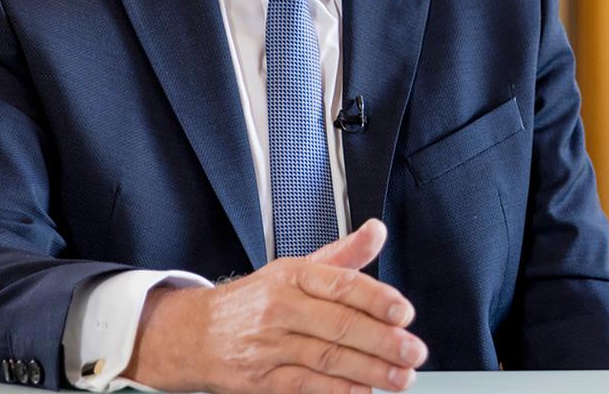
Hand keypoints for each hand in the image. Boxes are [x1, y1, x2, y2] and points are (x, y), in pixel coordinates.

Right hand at [126, 219, 427, 393]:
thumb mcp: (297, 269)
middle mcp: (280, 308)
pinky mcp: (259, 379)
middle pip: (339, 325)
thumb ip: (344, 254)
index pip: (341, 284)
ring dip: (369, 371)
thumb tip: (378, 230)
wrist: (195, 333)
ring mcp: (268, 345)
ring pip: (326, 358)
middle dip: (383, 342)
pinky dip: (335, 391)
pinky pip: (303, 386)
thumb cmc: (256, 300)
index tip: (404, 312)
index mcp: (293, 276)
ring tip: (400, 377)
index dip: (376, 299)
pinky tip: (362, 392)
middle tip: (413, 352)